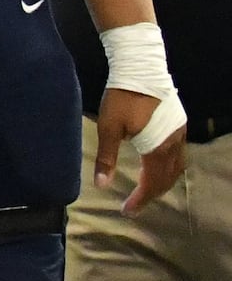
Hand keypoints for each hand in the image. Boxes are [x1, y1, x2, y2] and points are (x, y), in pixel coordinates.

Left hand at [99, 88, 189, 210]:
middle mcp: (174, 144)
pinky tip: (157, 166)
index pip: (152, 183)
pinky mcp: (179, 123)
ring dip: (162, 182)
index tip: (127, 211)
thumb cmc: (121, 98)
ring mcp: (179, 133)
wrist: (140, 68)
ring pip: (176, 167)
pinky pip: (178, 154)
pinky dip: (168, 167)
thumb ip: (107, 158)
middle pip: (168, 178)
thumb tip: (101, 185)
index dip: (141, 200)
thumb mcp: (108, 128)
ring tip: (147, 190)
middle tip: (135, 205)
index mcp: (158, 148)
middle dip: (152, 194)